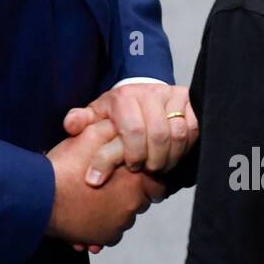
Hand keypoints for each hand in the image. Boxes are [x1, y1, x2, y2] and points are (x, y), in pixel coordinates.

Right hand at [45, 119, 162, 248]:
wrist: (43, 196)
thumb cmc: (68, 164)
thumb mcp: (92, 134)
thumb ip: (115, 131)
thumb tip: (125, 129)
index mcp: (137, 179)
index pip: (157, 184)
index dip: (144, 178)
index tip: (132, 176)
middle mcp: (134, 205)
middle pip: (140, 202)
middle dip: (128, 195)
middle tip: (108, 186)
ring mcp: (120, 224)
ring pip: (123, 218)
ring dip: (113, 211)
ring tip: (93, 200)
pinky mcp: (105, 238)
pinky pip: (109, 234)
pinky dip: (101, 227)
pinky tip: (86, 215)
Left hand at [63, 83, 197, 185]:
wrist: (140, 95)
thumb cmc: (117, 111)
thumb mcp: (96, 115)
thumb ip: (81, 120)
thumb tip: (70, 126)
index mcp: (124, 97)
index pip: (133, 131)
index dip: (133, 155)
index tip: (130, 167)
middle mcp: (149, 93)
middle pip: (158, 135)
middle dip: (152, 160)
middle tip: (145, 171)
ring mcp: (171, 95)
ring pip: (178, 134)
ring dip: (169, 157)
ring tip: (158, 167)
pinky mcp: (189, 101)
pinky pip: (193, 129)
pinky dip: (184, 148)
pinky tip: (173, 156)